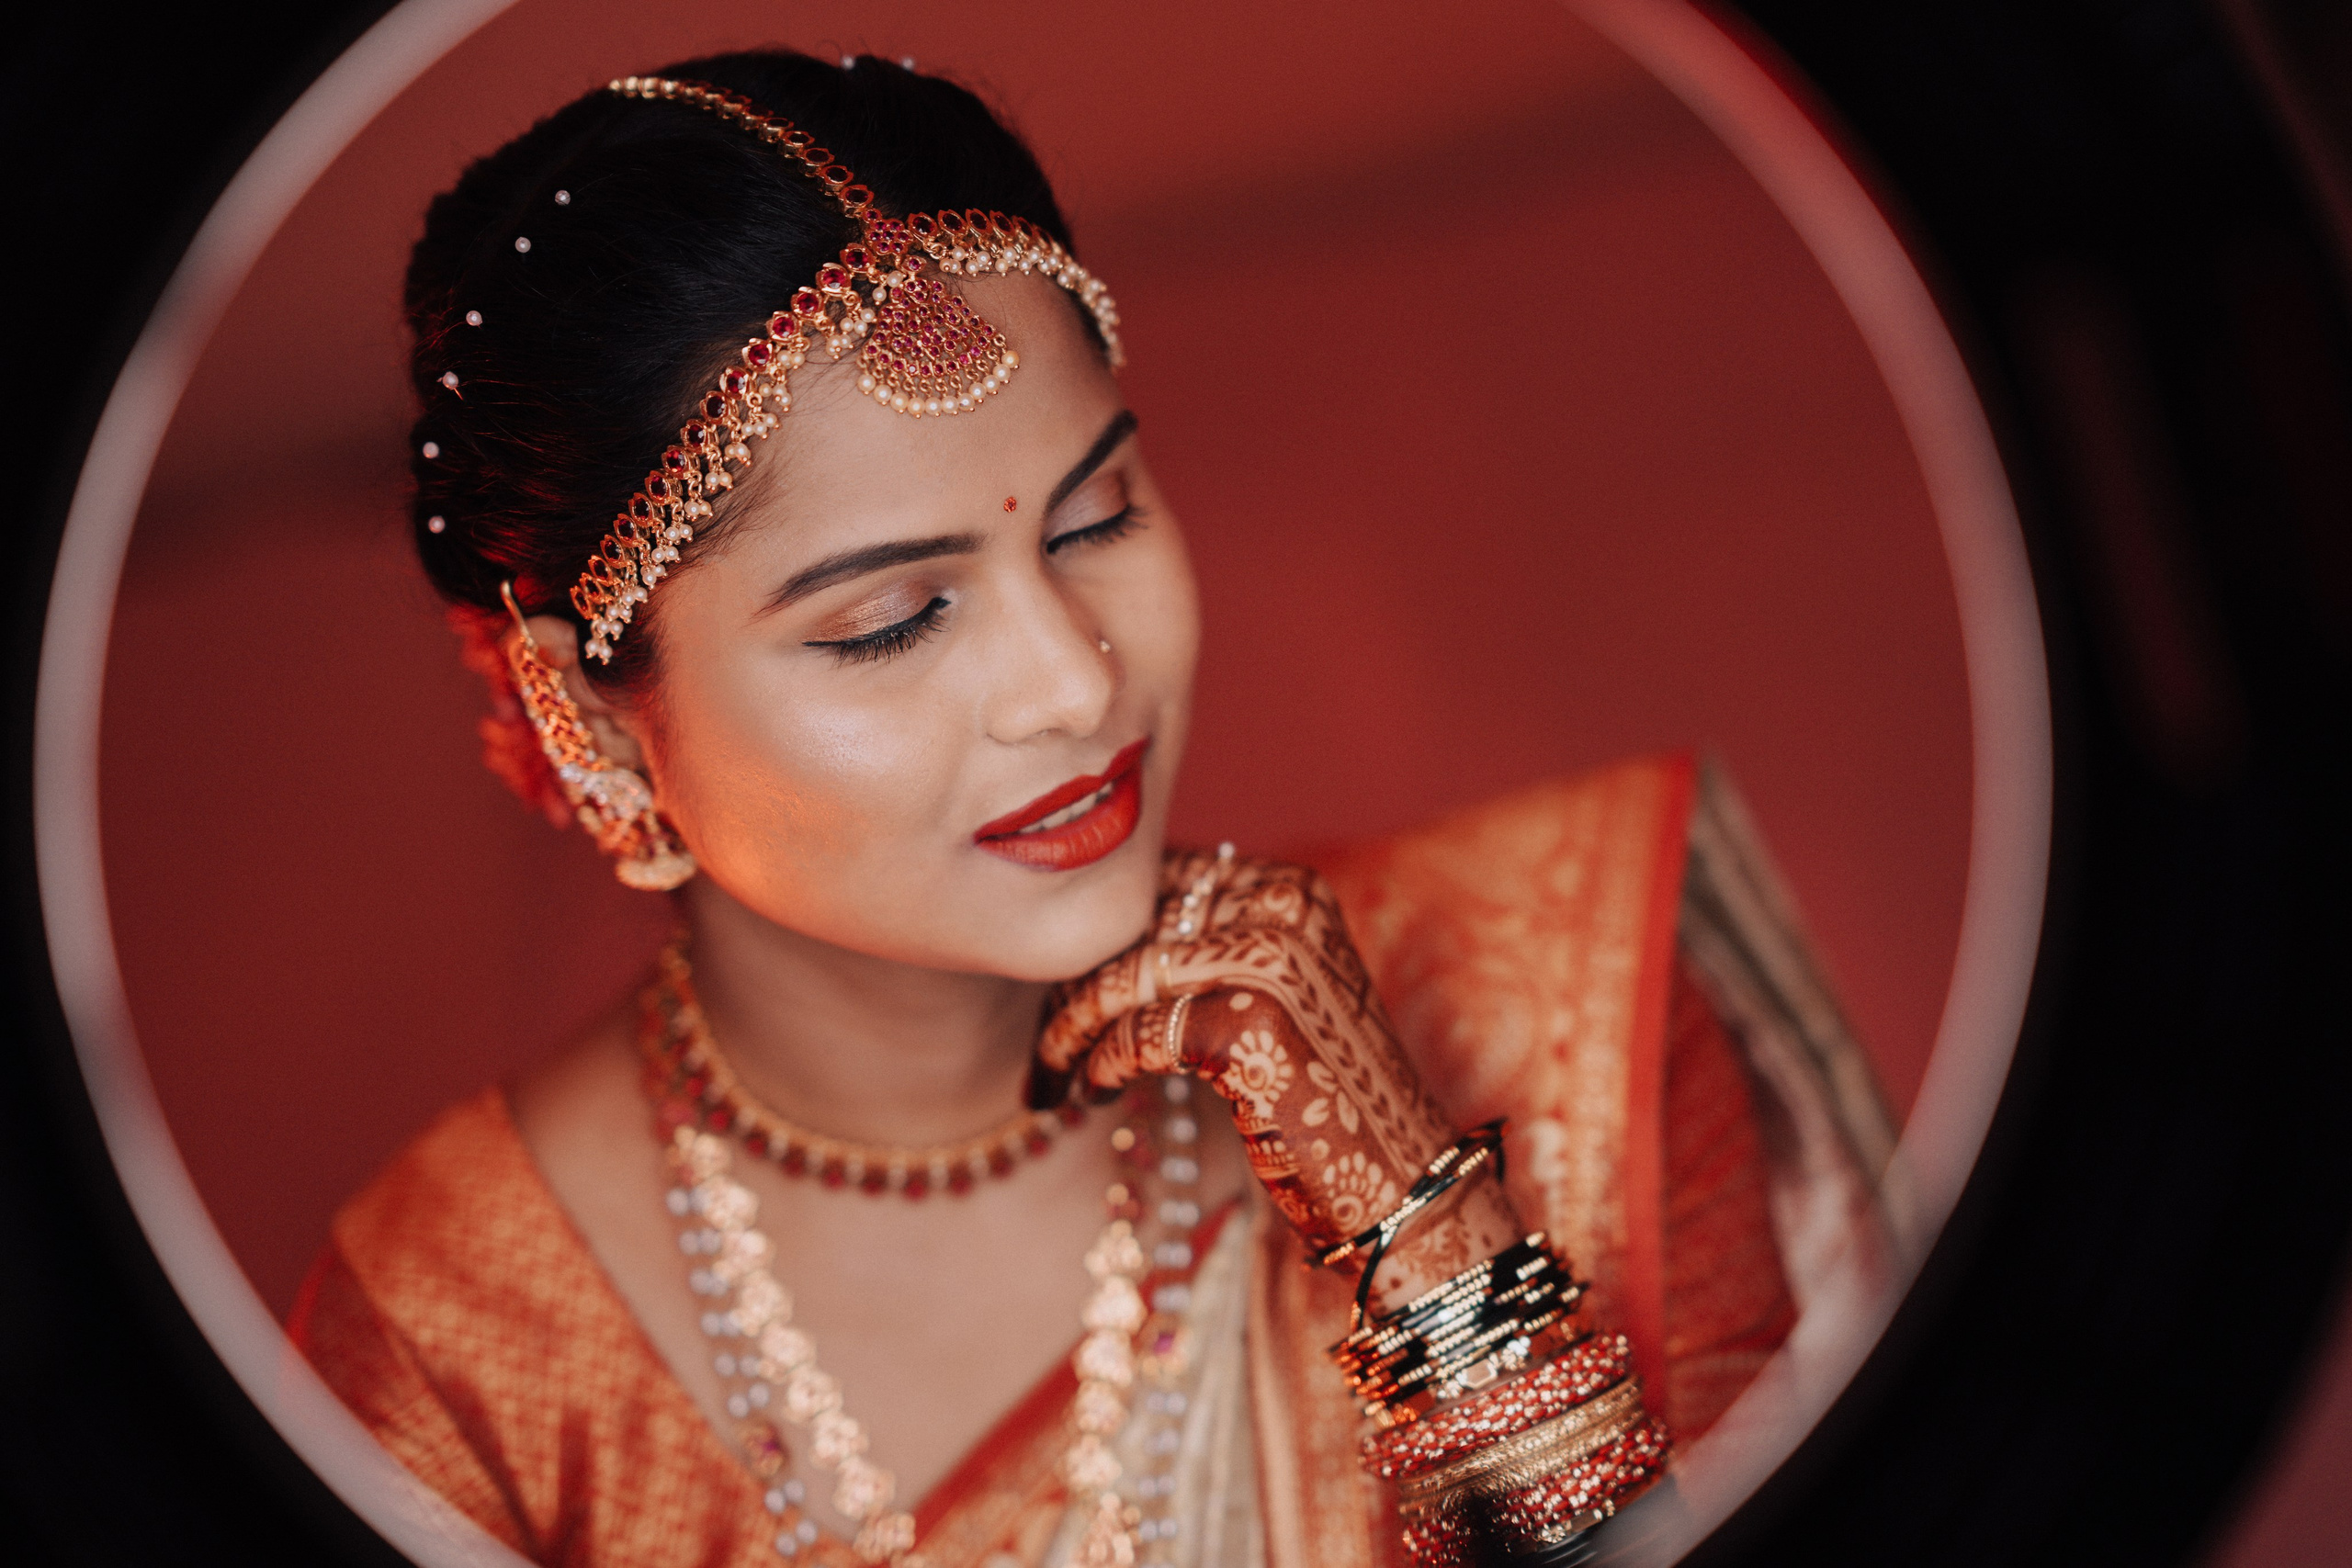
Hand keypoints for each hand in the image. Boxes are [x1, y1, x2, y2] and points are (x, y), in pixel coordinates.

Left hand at [1034, 847, 1522, 1312]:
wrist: (1398, 1183)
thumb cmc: (1324, 1098)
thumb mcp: (1271, 996)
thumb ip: (1204, 951)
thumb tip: (1088, 939)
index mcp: (1289, 888)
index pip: (1159, 882)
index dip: (1099, 936)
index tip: (1061, 987)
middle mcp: (1285, 908)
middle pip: (1133, 924)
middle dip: (1071, 982)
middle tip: (1045, 1037)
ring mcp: (1271, 962)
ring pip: (1121, 975)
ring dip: (1066, 1029)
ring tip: (1051, 1072)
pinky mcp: (1250, 1025)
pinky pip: (1134, 1032)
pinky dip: (1098, 1064)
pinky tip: (1092, 1089)